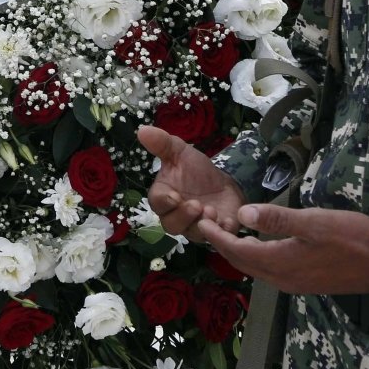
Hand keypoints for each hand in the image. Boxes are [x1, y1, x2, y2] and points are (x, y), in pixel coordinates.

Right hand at [139, 125, 245, 240]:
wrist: (223, 182)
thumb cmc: (196, 170)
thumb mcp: (180, 152)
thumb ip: (162, 144)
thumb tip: (142, 130)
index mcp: (165, 197)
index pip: (158, 204)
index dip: (164, 202)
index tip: (174, 197)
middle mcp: (177, 216)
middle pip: (172, 226)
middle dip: (183, 217)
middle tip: (196, 205)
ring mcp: (196, 227)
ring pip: (193, 235)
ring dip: (201, 225)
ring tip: (211, 211)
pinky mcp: (217, 233)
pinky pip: (217, 239)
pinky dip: (221, 232)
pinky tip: (226, 221)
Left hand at [192, 204, 368, 295]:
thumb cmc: (352, 238)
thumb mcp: (314, 222)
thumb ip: (277, 219)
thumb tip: (242, 214)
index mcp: (281, 264)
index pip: (238, 252)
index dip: (218, 237)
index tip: (202, 221)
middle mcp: (283, 279)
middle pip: (243, 263)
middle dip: (224, 245)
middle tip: (209, 225)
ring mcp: (296, 284)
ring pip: (257, 269)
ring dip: (240, 252)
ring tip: (229, 232)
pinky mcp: (307, 282)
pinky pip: (272, 271)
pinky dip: (258, 257)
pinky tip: (260, 245)